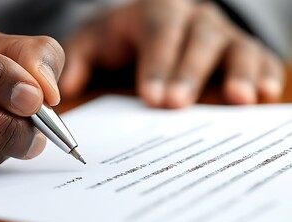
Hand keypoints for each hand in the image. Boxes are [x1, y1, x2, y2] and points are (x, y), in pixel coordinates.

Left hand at [60, 0, 284, 107]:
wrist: (157, 24)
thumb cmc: (124, 37)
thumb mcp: (95, 41)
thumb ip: (78, 59)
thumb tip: (64, 88)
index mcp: (156, 11)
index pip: (158, 31)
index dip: (157, 62)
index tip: (150, 97)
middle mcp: (193, 18)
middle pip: (198, 38)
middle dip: (189, 72)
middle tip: (178, 104)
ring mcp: (221, 33)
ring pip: (235, 45)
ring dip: (238, 71)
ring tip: (239, 99)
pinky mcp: (240, 49)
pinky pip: (259, 57)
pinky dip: (263, 74)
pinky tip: (262, 95)